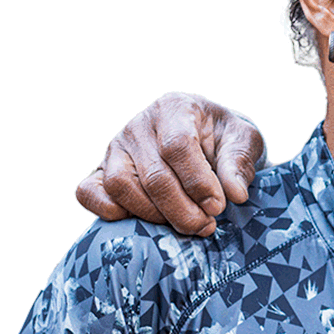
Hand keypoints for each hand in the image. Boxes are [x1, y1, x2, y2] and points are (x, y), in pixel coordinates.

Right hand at [76, 93, 266, 235]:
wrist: (207, 142)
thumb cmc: (225, 140)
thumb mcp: (245, 141)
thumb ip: (240, 163)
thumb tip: (235, 194)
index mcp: (174, 107)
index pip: (178, 146)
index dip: (198, 182)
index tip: (218, 207)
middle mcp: (139, 125)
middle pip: (153, 175)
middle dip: (182, 209)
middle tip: (206, 226)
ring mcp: (115, 147)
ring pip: (121, 186)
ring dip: (154, 215)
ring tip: (186, 224)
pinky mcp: (100, 170)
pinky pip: (88, 193)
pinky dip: (109, 212)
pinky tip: (145, 221)